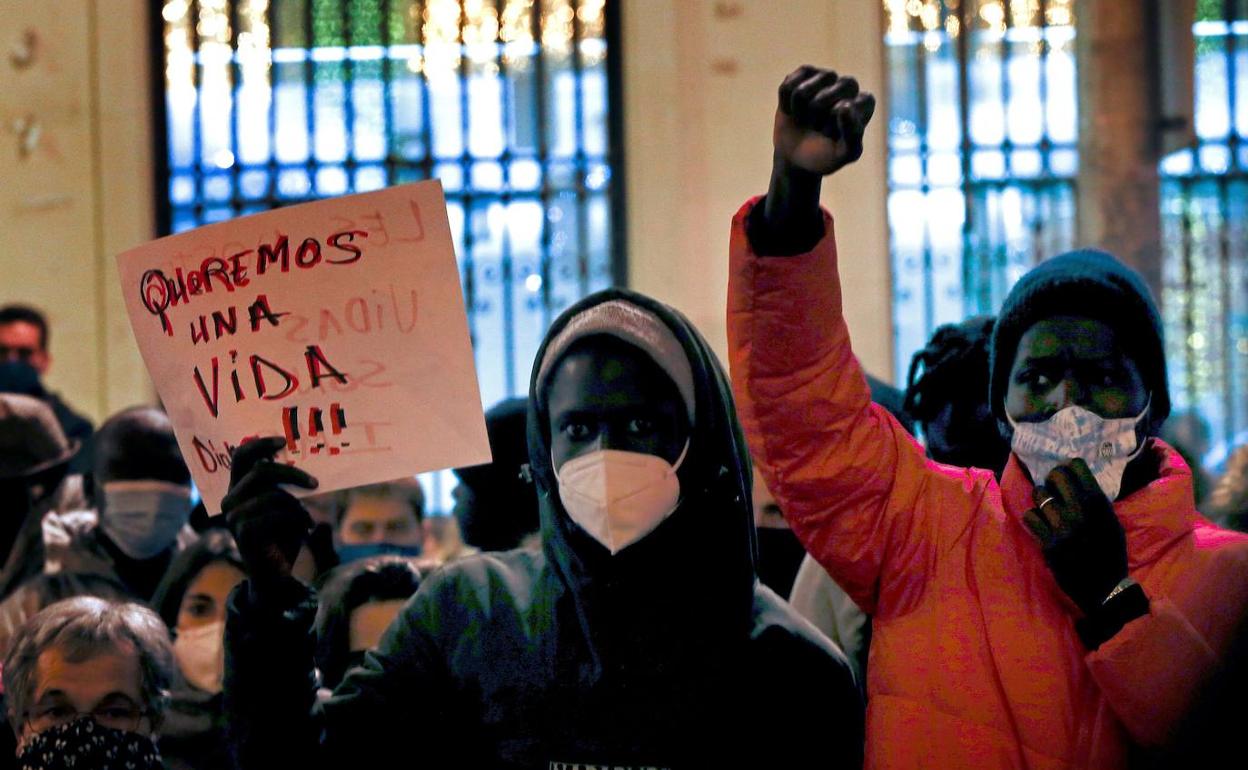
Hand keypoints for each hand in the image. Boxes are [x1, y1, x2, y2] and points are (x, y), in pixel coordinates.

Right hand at [221, 436, 318, 588]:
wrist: (277, 573)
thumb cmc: (282, 534)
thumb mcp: (285, 503)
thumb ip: (283, 483)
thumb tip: (300, 456)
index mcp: (238, 489)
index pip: (240, 456)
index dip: (260, 444)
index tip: (283, 440)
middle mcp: (230, 500)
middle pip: (261, 471)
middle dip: (292, 474)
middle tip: (314, 483)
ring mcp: (234, 517)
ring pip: (274, 495)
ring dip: (297, 506)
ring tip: (305, 519)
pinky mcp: (244, 532)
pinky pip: (278, 514)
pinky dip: (297, 519)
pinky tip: (304, 529)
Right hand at [774, 65, 875, 176]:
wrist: (799, 156)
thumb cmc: (826, 154)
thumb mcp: (843, 154)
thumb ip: (852, 134)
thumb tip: (844, 105)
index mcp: (864, 103)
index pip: (842, 110)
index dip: (831, 128)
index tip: (832, 136)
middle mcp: (849, 85)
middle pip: (821, 100)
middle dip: (812, 121)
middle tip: (817, 127)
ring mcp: (826, 76)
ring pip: (801, 92)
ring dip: (798, 111)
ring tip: (805, 118)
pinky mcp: (805, 72)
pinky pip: (787, 87)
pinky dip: (785, 104)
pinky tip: (794, 110)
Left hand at [1023, 458, 1128, 615]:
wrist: (1104, 588)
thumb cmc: (1110, 554)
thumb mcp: (1111, 523)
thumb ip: (1095, 501)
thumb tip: (1076, 480)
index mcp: (1099, 503)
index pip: (1077, 466)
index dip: (1068, 468)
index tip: (1066, 476)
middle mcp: (1080, 510)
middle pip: (1055, 475)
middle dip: (1052, 481)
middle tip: (1053, 490)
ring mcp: (1062, 525)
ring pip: (1038, 494)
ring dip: (1041, 500)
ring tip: (1047, 510)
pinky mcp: (1047, 541)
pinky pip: (1030, 516)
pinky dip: (1033, 519)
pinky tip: (1041, 525)